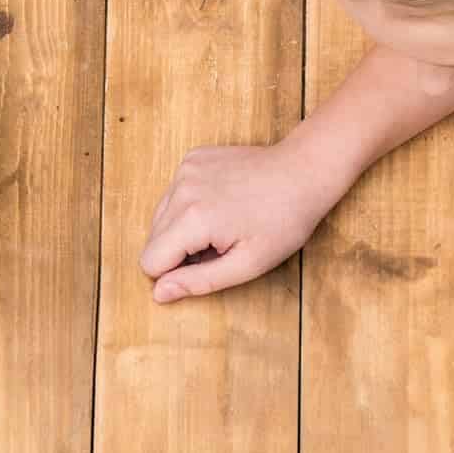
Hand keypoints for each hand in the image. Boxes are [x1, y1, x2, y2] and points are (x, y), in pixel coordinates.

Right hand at [142, 137, 348, 302]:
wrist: (303, 172)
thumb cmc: (284, 222)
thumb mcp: (247, 264)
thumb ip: (198, 282)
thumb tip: (159, 293)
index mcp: (193, 219)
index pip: (150, 262)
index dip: (175, 273)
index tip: (208, 265)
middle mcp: (182, 189)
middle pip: (152, 239)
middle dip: (180, 251)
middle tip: (220, 246)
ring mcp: (185, 169)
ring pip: (159, 216)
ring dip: (183, 229)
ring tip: (222, 224)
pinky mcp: (192, 159)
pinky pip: (174, 194)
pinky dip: (190, 205)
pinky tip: (221, 203)